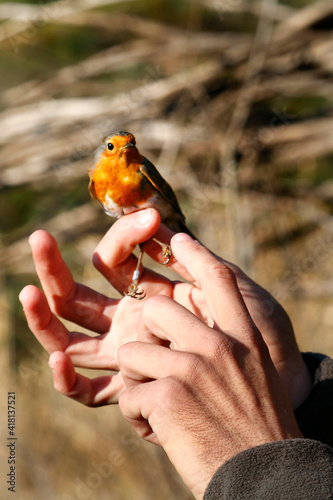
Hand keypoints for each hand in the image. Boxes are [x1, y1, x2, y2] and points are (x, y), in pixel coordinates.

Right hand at [19, 208, 310, 407]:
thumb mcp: (228, 285)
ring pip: (69, 338)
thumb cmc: (259, 329)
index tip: (149, 219)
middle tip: (39, 238)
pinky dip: (67, 380)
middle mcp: (130, 324)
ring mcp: (127, 357)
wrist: (281, 378)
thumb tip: (160, 222)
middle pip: (77, 297)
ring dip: (43, 317)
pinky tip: (60, 359)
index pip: (113, 262)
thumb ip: (194, 259)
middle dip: (53, 267)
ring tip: (28, 292)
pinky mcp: (130, 393)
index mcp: (149, 296)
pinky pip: (88, 390)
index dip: (123, 238)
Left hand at [118, 234, 303, 498]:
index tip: (178, 240)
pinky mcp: (167, 396)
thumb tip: (195, 318)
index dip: (197, 256)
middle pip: (154, 310)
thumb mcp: (255, 373)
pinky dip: (139, 419)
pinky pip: (127, 395)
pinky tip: (166, 433)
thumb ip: (231, 342)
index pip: (219, 280)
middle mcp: (218, 345)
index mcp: (242, 337)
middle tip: (159, 369)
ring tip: (166, 410)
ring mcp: (192, 368)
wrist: (268, 476)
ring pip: (131, 352)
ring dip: (138, 385)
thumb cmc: (260, 426)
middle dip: (144, 338)